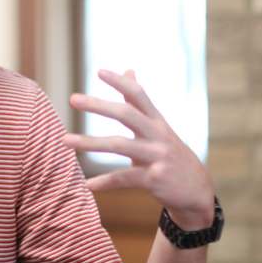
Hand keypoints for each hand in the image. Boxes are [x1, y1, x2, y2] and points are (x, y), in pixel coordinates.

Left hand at [63, 69, 213, 230]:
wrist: (197, 192)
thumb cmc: (169, 154)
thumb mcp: (158, 127)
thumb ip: (139, 102)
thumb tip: (128, 70)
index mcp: (157, 121)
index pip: (139, 95)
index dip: (120, 82)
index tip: (99, 71)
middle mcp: (158, 135)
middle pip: (126, 114)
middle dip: (99, 105)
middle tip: (72, 98)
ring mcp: (157, 156)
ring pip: (119, 145)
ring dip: (89, 143)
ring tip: (64, 140)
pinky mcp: (154, 179)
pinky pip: (123, 178)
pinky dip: (104, 182)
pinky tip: (87, 185)